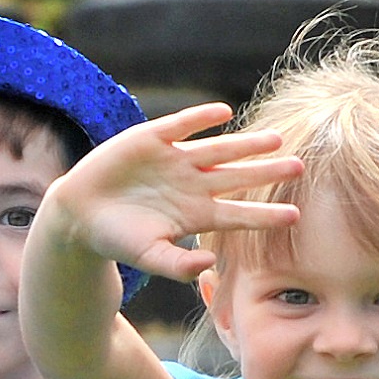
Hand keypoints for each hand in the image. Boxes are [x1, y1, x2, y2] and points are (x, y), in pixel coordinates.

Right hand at [35, 104, 305, 282]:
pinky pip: (182, 125)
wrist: (79, 214)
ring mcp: (174, 160)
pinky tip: (223, 113)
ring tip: (276, 139)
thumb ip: (178, 266)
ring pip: (219, 149)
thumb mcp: (148, 258)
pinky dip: (200, 118)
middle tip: (300, 166)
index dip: (265, 215)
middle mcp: (192, 184)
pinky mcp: (152, 139)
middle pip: (238, 176)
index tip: (295, 216)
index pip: (238, 214)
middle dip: (268, 172)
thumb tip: (209, 265)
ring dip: (246, 144)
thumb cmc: (116, 241)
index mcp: (195, 214)